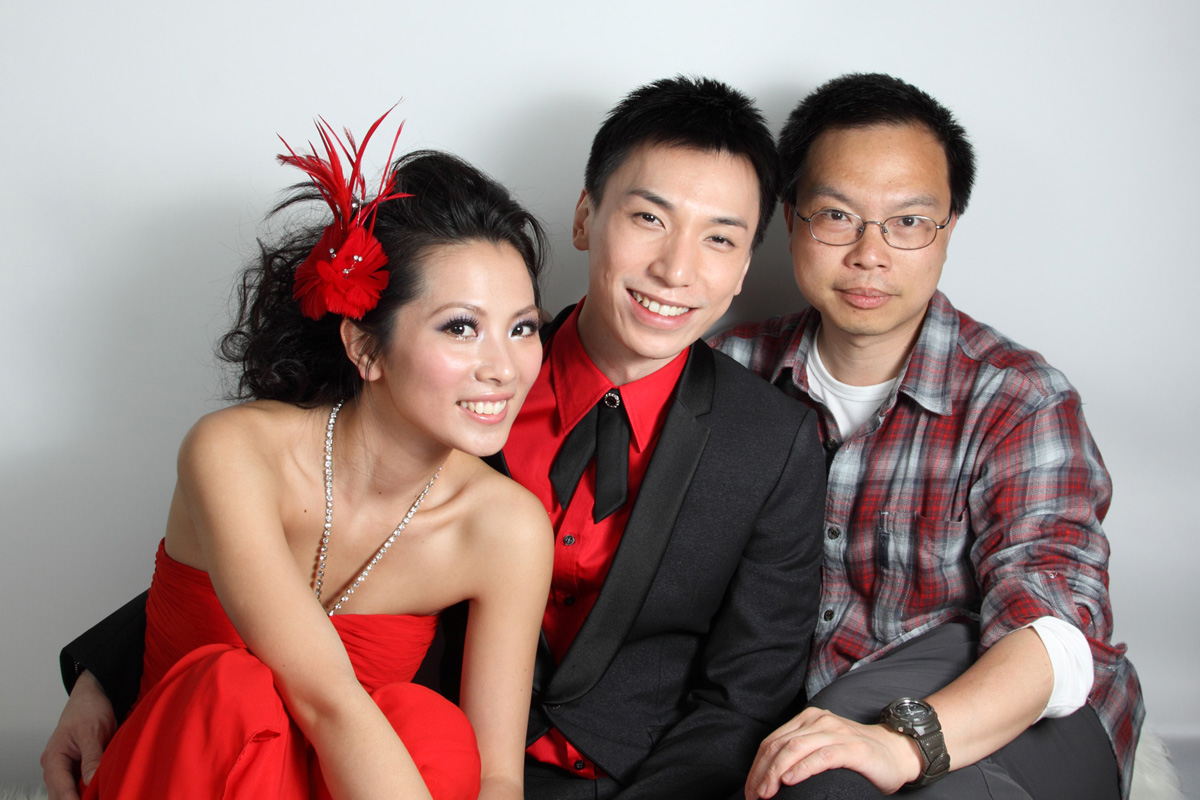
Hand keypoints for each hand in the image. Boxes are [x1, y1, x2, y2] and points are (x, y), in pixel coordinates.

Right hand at [41, 671, 115, 799]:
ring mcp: (65, 768)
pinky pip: (79, 784)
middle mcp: (56, 766)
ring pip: (71, 791)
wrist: (92, 696)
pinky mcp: (77, 767)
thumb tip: (90, 781)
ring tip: (102, 794)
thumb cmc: (88, 709)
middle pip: (62, 795)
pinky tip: (101, 790)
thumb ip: (91, 757)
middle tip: (101, 798)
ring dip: (85, 795)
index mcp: (54, 758)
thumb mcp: (92, 732)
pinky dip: (89, 789)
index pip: (61, 789)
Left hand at [744, 707, 921, 798]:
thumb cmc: (856, 757)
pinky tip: (790, 780)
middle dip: (762, 772)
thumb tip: (771, 778)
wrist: (896, 753)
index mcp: (808, 719)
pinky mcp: (853, 748)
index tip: (751, 789)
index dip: (757, 766)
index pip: (772, 741)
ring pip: (795, 748)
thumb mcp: (822, 749)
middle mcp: (819, 721)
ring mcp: (836, 732)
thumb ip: (800, 754)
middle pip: (780, 745)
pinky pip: (822, 756)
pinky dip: (802, 768)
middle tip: (755, 795)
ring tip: (767, 792)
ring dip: (776, 772)